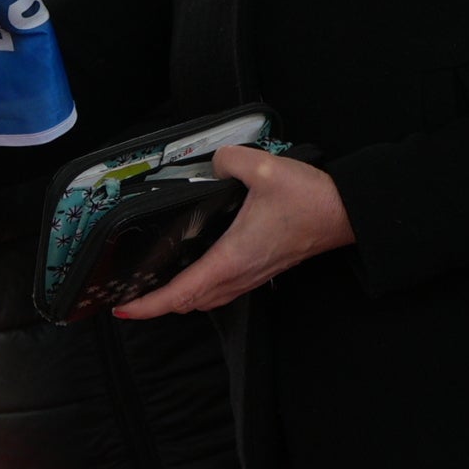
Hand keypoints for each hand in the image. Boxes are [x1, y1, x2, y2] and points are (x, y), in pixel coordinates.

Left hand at [115, 146, 354, 317]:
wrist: (346, 213)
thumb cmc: (308, 198)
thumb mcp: (263, 168)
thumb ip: (228, 160)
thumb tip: (214, 162)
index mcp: (231, 258)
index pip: (181, 293)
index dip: (148, 305)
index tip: (123, 308)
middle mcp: (239, 274)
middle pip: (189, 302)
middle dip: (158, 305)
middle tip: (130, 294)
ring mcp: (252, 276)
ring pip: (207, 300)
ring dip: (180, 299)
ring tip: (155, 288)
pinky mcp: (262, 270)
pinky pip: (223, 290)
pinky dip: (201, 291)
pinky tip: (195, 273)